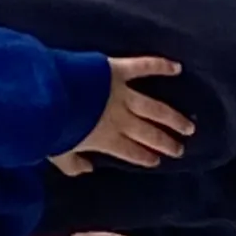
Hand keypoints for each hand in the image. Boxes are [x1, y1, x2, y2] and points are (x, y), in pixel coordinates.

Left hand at [49, 56, 191, 174]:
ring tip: (189, 126)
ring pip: (155, 109)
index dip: (144, 157)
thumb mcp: (57, 153)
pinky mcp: (118, 70)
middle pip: (148, 134)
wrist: (47, 95)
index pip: (131, 152)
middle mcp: (120, 119)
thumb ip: (73, 164)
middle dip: (165, 143)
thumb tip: (87, 170)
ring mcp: (122, 94)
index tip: (157, 160)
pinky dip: (161, 66)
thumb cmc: (50, 125)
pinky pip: (143, 67)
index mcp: (106, 139)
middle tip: (179, 149)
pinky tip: (177, 68)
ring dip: (173, 118)